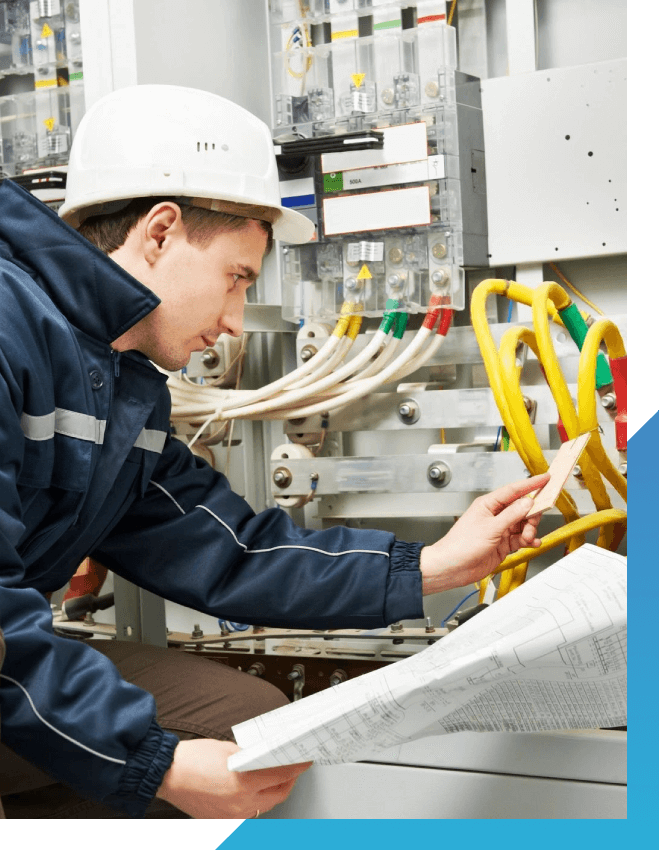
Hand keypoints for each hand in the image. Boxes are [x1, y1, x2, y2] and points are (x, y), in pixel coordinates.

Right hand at [155, 738, 311, 818]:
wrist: (168, 774)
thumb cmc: (193, 759)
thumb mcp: (229, 749)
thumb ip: (252, 755)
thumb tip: (267, 756)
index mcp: (244, 784)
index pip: (281, 776)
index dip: (296, 767)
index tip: (304, 761)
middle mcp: (240, 804)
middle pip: (278, 795)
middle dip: (289, 781)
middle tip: (292, 768)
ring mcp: (232, 816)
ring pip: (264, 805)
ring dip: (273, 791)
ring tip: (275, 776)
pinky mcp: (222, 820)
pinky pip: (248, 811)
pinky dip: (255, 799)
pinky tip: (255, 788)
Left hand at [419, 473, 550, 594]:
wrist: (453, 567)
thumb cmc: (461, 545)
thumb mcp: (490, 528)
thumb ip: (512, 515)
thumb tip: (527, 503)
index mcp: (488, 505)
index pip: (513, 490)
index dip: (531, 484)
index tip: (545, 478)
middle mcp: (495, 516)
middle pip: (522, 508)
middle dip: (531, 515)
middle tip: (533, 523)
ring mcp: (499, 530)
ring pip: (523, 525)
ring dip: (529, 531)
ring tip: (527, 538)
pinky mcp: (502, 544)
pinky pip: (521, 539)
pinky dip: (528, 541)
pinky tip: (532, 543)